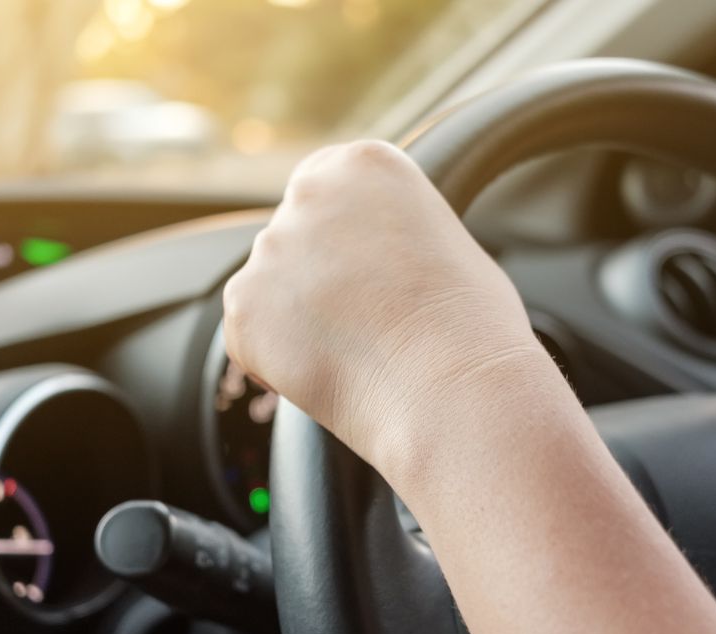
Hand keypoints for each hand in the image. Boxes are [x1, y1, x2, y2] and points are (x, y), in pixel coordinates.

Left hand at [222, 140, 544, 485]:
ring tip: (357, 352)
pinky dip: (276, 360)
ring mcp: (270, 248)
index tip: (367, 272)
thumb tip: (371, 254)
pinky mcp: (243, 305)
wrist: (452, 388)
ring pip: (271, 288)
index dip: (342, 238)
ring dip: (298, 319)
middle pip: (294, 236)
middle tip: (365, 322)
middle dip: (316, 278)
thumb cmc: (472, 327)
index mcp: (363, 164)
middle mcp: (309, 193)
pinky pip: (249, 334)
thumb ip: (391, 229)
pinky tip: (329, 372)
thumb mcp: (445, 241)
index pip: (324, 187)